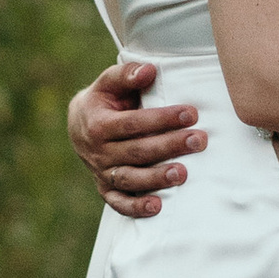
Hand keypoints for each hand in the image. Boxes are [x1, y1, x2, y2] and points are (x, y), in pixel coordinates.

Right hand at [68, 58, 205, 219]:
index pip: (133, 123)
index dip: (162, 119)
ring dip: (157, 178)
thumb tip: (149, 70)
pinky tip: (158, 207)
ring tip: (184, 173)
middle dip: (169, 146)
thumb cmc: (104, 99)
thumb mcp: (109, 82)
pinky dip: (136, 207)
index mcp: (98, 124)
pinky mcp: (105, 188)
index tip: (191, 113)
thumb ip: (126, 74)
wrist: (80, 124)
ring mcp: (101, 172)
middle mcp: (98, 151)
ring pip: (130, 179)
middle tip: (198, 140)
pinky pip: (119, 202)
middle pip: (137, 151)